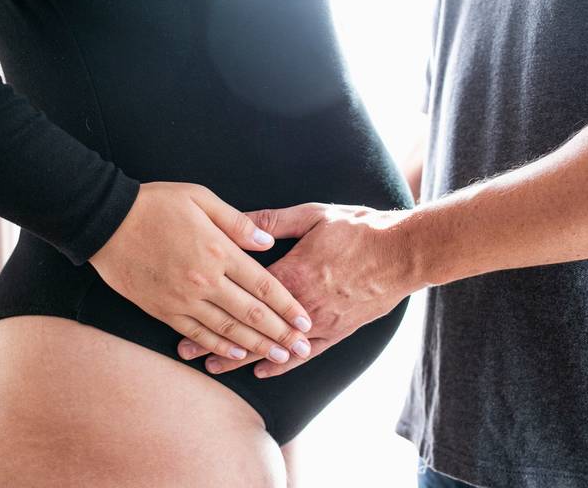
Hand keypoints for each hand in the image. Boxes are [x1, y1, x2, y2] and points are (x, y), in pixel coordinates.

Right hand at [89, 182, 313, 363]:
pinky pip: (197, 333)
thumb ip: (238, 223)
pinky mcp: (163, 309)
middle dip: (280, 333)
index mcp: (219, 251)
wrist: (106, 221)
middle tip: (302, 349)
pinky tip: (236, 354)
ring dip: (256, 345)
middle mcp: (206, 280)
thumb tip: (267, 242)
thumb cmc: (155, 204)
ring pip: (228, 329)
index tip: (306, 321)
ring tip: (279, 357)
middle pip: (252, 313)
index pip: (264, 285)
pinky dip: (219, 346)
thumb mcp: (200, 198)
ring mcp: (183, 299)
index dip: (288, 306)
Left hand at [177, 203, 423, 376]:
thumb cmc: (359, 229)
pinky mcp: (338, 330)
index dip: (212, 310)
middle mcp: (302, 303)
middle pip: (252, 326)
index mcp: (292, 272)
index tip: (184, 323)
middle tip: (187, 354)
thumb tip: (241, 223)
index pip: (241, 295)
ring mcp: (320, 321)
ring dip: (243, 356)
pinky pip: (307, 353)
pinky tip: (263, 371)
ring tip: (214, 367)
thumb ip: (274, 222)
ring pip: (274, 345)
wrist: (402, 252)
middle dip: (216, 340)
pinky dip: (284, 364)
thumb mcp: (313, 215)